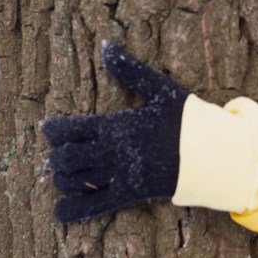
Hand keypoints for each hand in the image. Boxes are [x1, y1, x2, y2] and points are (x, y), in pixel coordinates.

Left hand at [40, 41, 189, 224]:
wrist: (209, 154)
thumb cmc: (185, 120)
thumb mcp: (160, 89)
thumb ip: (130, 70)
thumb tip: (105, 45)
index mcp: (113, 125)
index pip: (67, 129)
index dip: (52, 130)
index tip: (48, 129)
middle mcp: (109, 151)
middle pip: (64, 158)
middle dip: (57, 157)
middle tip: (61, 154)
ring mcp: (116, 175)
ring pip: (72, 182)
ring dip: (63, 178)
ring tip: (66, 174)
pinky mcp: (126, 196)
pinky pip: (90, 208)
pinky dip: (71, 211)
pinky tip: (60, 211)